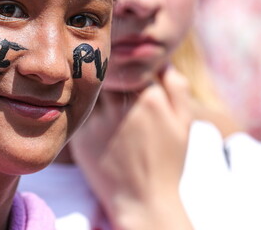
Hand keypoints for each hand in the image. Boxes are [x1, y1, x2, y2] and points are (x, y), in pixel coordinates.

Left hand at [70, 67, 193, 229]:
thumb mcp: (183, 124)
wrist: (143, 200)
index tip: (122, 63)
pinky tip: (87, 110)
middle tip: (102, 68)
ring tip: (94, 88)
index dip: (124, 59)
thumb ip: (177, 88)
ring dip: (91, 85)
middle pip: (106, 71)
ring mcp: (100, 122)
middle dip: (104, 68)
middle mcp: (122, 107)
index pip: (130, 62)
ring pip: (89, 87)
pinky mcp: (81, 136)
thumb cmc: (167, 161)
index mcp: (149, 99)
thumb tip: (164, 61)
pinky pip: (77, 108)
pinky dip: (79, 104)